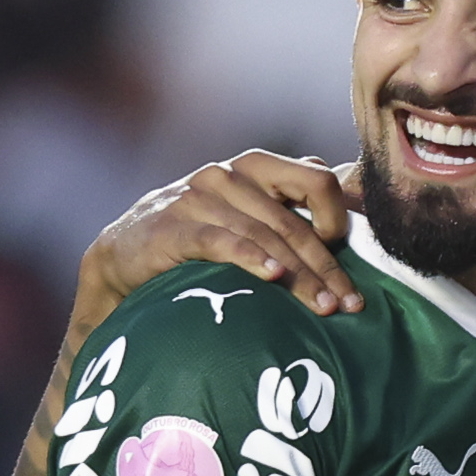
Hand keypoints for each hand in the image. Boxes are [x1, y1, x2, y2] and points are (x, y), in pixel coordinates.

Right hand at [79, 152, 360, 326]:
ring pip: (264, 236)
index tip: (350, 260)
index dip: (339, 219)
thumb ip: (291, 207)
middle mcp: (228, 175)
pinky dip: (250, 258)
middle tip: (350, 304)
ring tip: (323, 307)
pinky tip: (272, 276)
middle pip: (293, 222)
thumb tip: (350, 210)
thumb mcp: (246, 216)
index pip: (316, 180)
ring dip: (299, 276)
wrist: (125, 255)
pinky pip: (220, 240)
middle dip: (326, 267)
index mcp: (255, 168)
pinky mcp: (173, 225)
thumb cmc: (200, 238)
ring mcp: (198, 197)